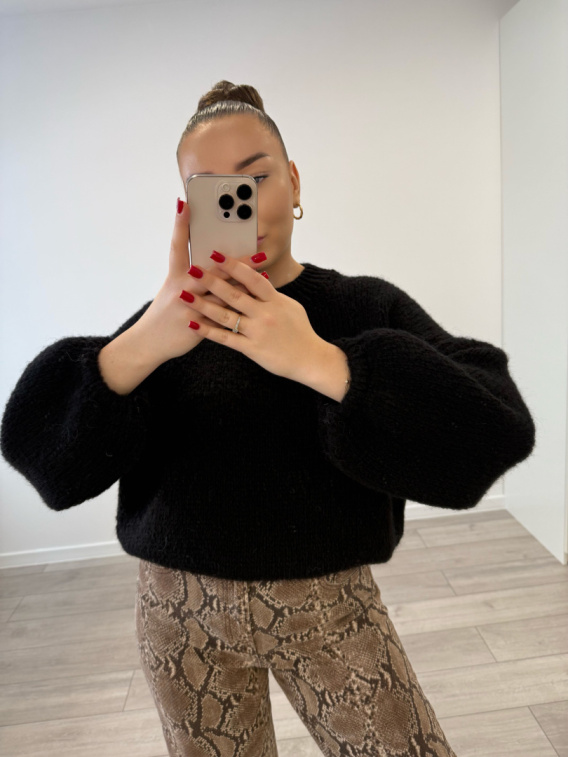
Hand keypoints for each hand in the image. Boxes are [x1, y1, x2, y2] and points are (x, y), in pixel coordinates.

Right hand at [131, 199, 265, 365]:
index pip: (178, 245)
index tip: (184, 202)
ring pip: (221, 288)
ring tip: (261, 261)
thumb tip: (214, 259)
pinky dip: (242, 299)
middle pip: (211, 266)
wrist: (150, 343)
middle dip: (233, 253)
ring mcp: (191, 305)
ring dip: (243, 274)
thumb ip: (191, 277)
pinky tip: (257, 292)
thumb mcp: (172, 290)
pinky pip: (225, 310)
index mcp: (175, 276)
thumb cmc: (165, 314)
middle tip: (252, 238)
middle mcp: (182, 287)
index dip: (180, 224)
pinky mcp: (200, 323)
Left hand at [179, 252, 325, 381]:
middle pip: (235, 294)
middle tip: (192, 269)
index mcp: (276, 301)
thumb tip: (257, 278)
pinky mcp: (252, 349)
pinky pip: (226, 339)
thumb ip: (271, 295)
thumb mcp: (290, 307)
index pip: (253, 278)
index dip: (234, 265)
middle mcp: (265, 314)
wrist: (311, 360)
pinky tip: (193, 324)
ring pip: (225, 316)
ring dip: (202, 305)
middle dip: (212, 280)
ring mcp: (257, 332)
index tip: (216, 254)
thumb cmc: (300, 332)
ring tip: (184, 295)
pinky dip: (208, 331)